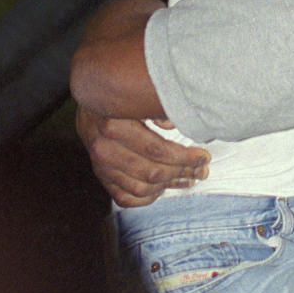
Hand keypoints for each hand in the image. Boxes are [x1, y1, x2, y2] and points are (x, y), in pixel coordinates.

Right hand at [75, 106, 209, 207]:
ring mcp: (100, 165)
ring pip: (140, 188)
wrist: (90, 96)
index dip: (185, 157)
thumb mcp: (136, 94)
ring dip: (169, 186)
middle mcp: (104, 149)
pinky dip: (146, 198)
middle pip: (151, 172)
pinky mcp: (100, 175)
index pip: (157, 150)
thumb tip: (173, 123)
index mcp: (113, 125)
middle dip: (182, 172)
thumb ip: (155, 108)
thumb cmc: (120, 95)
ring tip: (189, 178)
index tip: (203, 156)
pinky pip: (124, 198)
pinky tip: (164, 188)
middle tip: (201, 169)